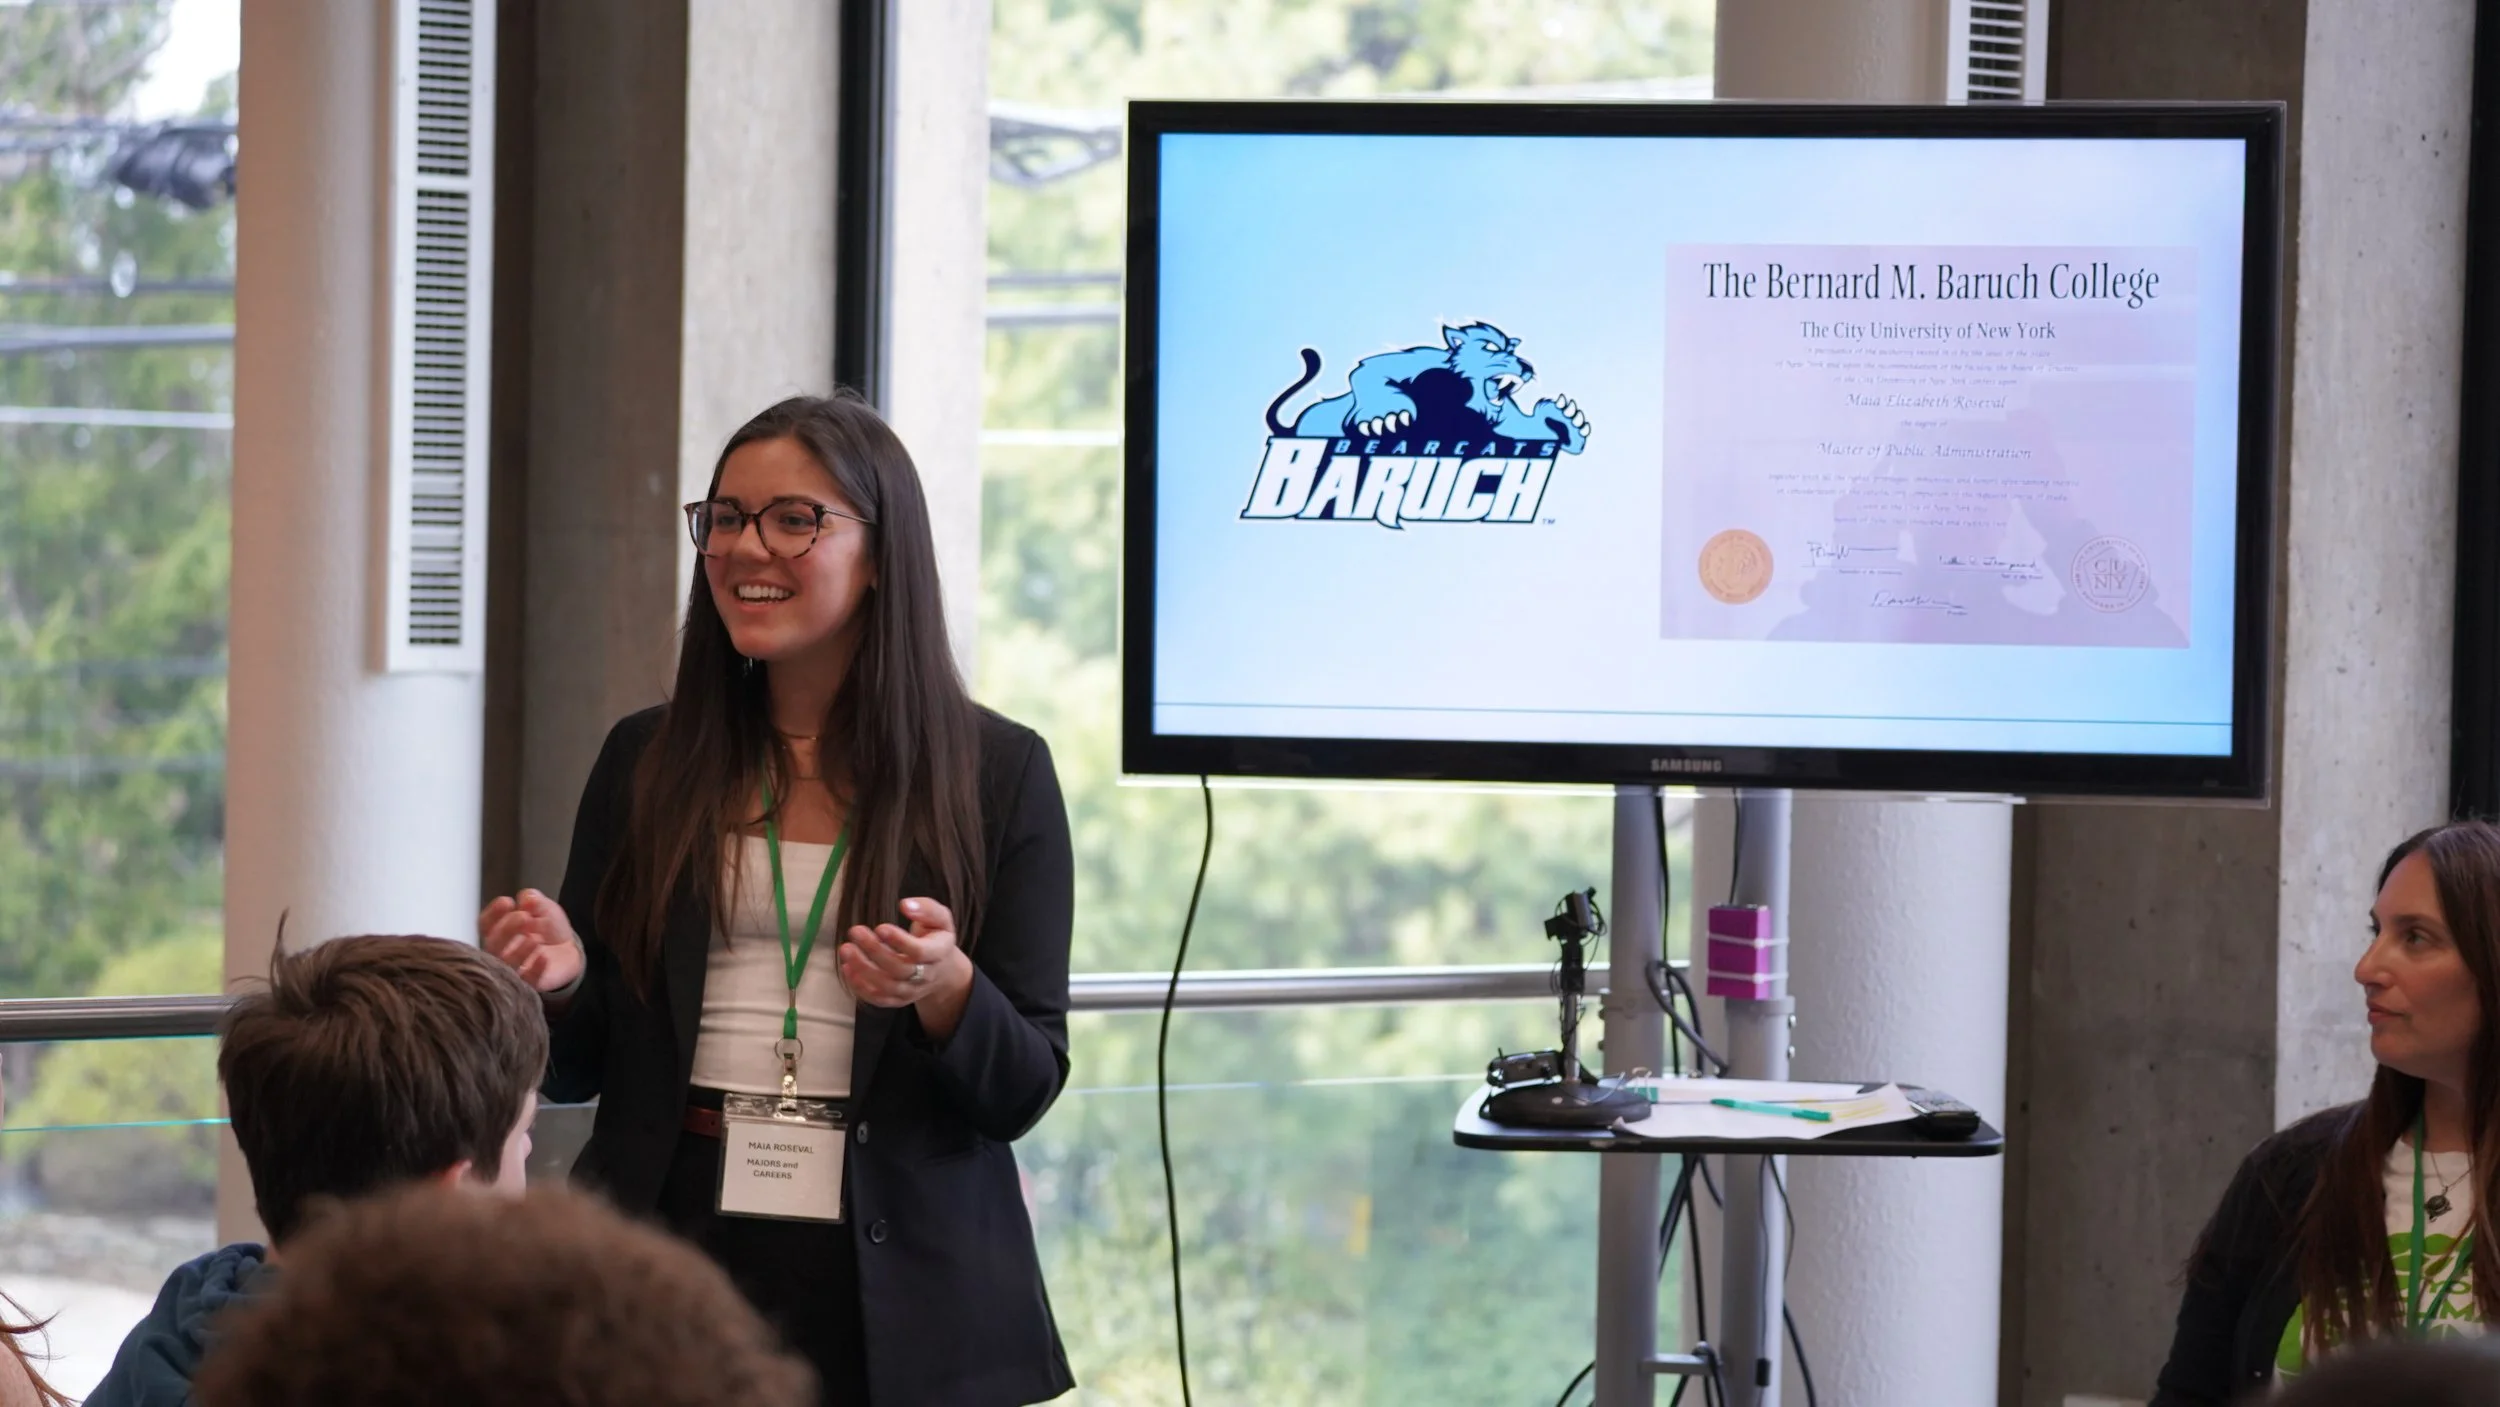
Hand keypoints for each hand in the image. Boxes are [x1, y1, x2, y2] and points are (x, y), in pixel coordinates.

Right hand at [478, 889, 585, 993]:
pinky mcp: (530, 984)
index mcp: (499, 931)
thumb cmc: (549, 928)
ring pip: (506, 965)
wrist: (571, 949)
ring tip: (534, 939)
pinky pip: (528, 981)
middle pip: (492, 944)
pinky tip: (544, 957)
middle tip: (523, 917)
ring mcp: (513, 969)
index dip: (493, 913)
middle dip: (506, 929)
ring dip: (518, 951)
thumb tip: (526, 897)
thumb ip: (534, 900)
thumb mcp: (544, 908)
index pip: (485, 924)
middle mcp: (501, 952)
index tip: (507, 902)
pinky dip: (535, 969)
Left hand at [839, 897, 972, 1038]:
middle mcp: (926, 976)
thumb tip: (905, 905)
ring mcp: (911, 990)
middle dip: (875, 951)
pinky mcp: (897, 999)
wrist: (941, 970)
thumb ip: (927, 909)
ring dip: (863, 969)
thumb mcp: (940, 919)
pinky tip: (847, 967)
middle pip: (899, 969)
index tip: (880, 927)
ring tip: (846, 949)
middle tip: (855, 931)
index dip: (899, 941)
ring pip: (886, 986)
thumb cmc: (936, 937)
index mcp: (939, 953)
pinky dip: (860, 986)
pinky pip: (878, 998)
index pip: (920, 952)